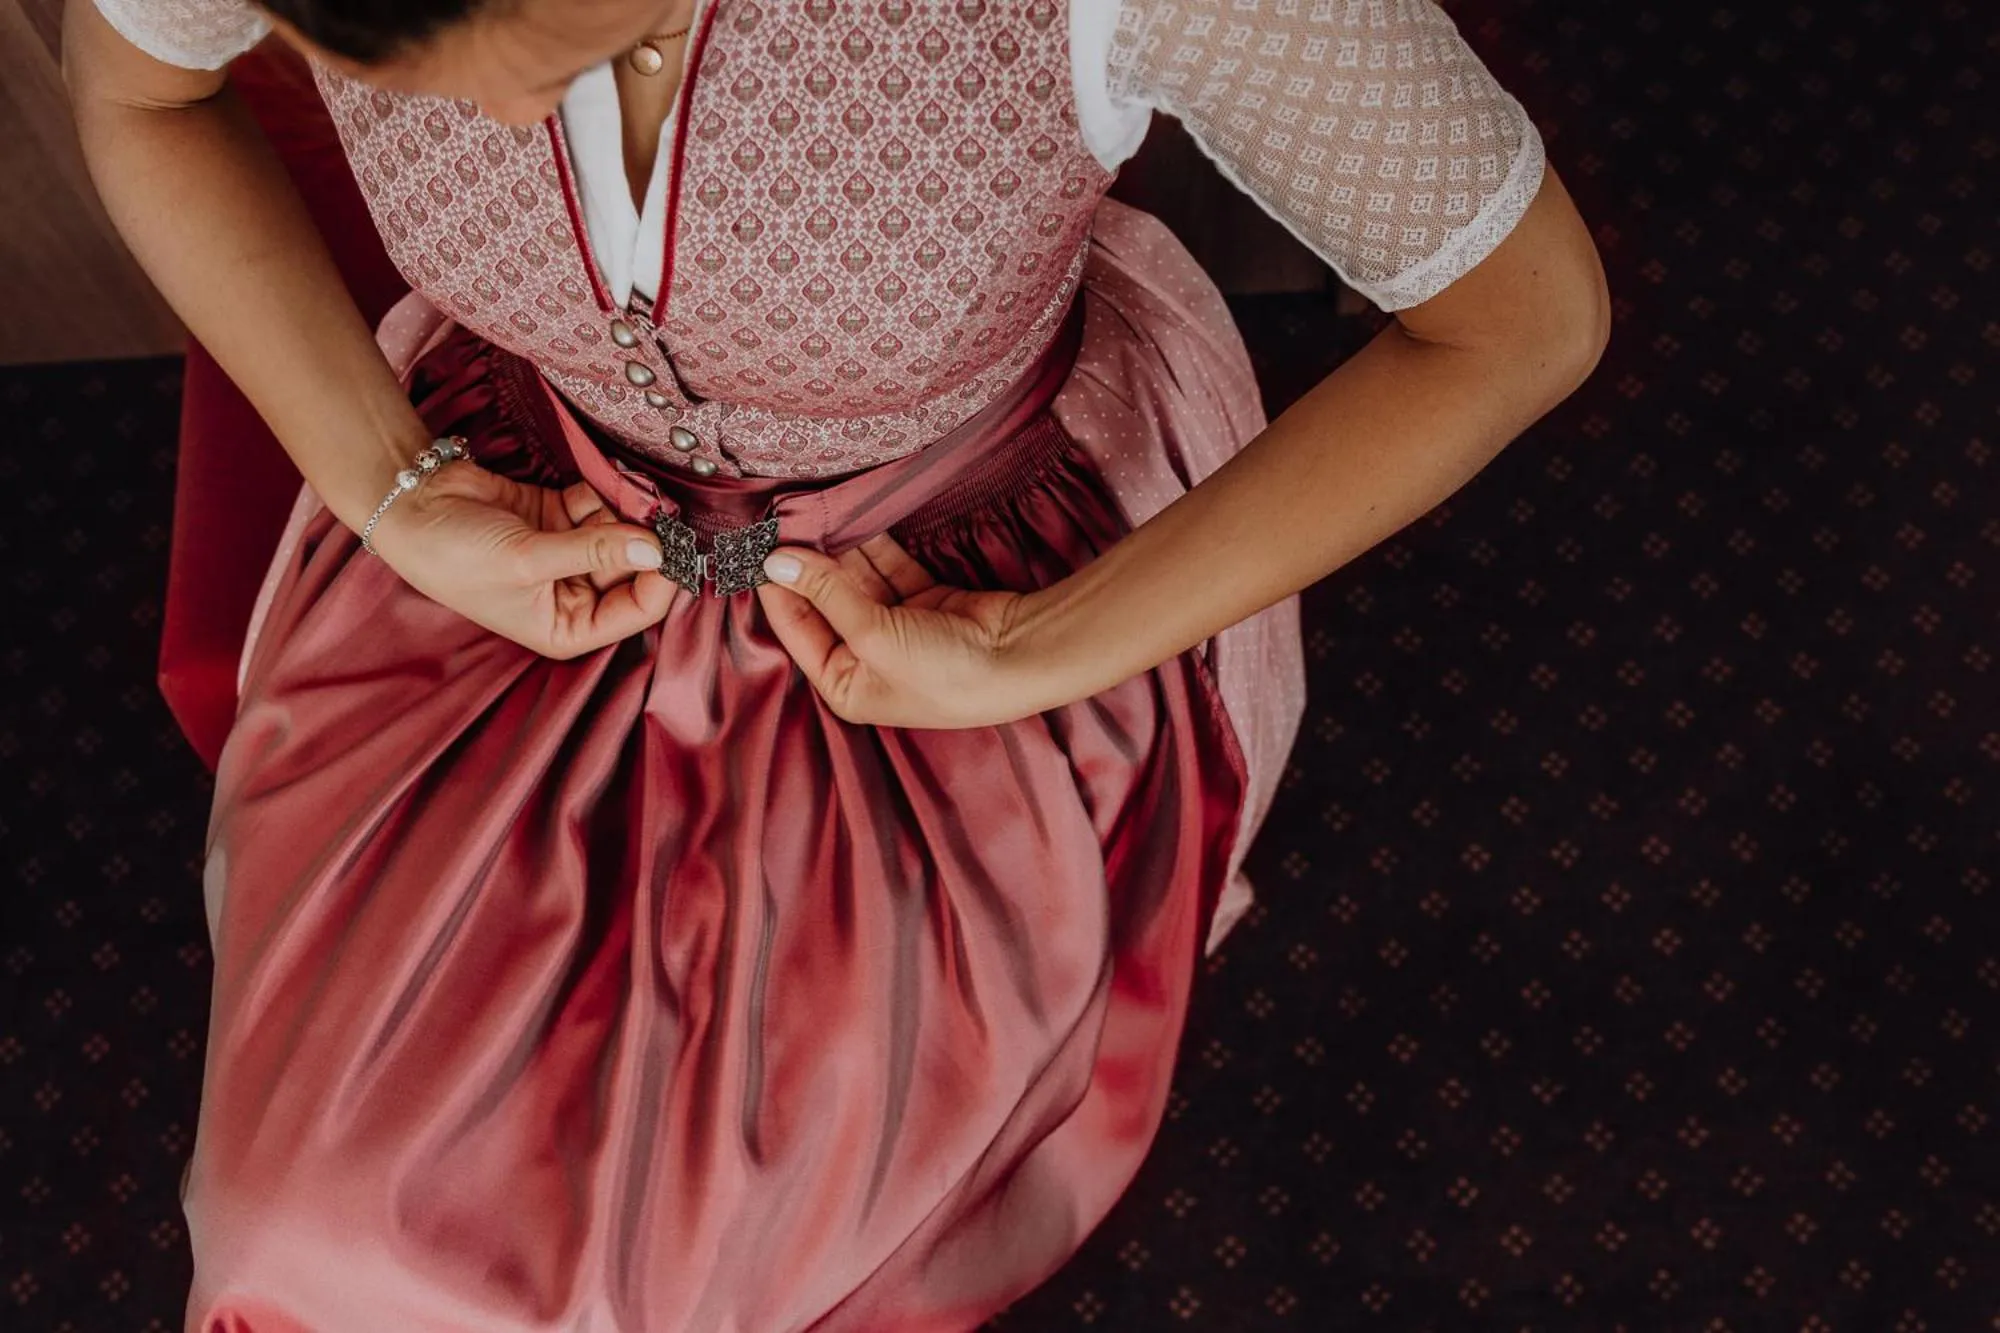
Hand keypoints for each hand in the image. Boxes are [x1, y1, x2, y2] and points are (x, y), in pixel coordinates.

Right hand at [365, 456, 675, 658]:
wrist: (410, 506)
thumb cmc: (455, 556)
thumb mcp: (527, 560)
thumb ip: (593, 551)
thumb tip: (655, 548)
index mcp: (567, 627)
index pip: (637, 611)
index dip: (662, 581)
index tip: (677, 547)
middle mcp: (574, 594)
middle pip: (635, 568)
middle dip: (647, 538)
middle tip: (663, 507)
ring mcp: (569, 552)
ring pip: (622, 532)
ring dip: (627, 510)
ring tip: (624, 493)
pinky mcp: (560, 516)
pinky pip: (601, 505)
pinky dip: (604, 492)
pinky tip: (597, 484)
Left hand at [754, 533, 1047, 728]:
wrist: (1021, 659)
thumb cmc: (944, 671)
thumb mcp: (873, 635)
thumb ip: (826, 593)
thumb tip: (777, 560)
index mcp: (846, 685)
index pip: (797, 630)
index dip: (779, 590)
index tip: (760, 549)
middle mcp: (867, 659)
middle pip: (826, 602)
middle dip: (810, 563)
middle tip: (787, 519)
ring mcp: (897, 629)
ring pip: (857, 580)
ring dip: (840, 549)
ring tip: (816, 510)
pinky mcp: (925, 601)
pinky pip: (888, 568)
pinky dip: (873, 545)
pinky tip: (854, 517)